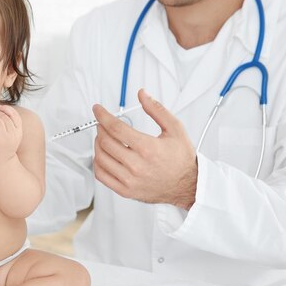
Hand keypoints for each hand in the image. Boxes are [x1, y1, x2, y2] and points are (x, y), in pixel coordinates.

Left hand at [0, 105, 21, 163]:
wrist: (2, 163)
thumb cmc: (6, 146)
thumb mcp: (13, 135)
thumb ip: (11, 123)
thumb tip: (2, 107)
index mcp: (18, 133)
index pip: (14, 115)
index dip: (7, 109)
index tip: (0, 108)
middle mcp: (11, 135)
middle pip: (3, 117)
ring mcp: (1, 139)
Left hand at [92, 89, 197, 209]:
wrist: (187, 186)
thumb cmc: (181, 160)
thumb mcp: (175, 129)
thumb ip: (157, 110)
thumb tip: (142, 95)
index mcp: (148, 148)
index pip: (116, 128)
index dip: (103, 116)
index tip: (98, 110)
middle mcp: (137, 165)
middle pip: (105, 142)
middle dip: (100, 128)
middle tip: (103, 124)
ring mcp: (129, 180)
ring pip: (100, 158)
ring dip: (97, 144)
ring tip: (103, 138)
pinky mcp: (125, 191)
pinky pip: (101, 175)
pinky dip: (97, 163)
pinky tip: (103, 155)